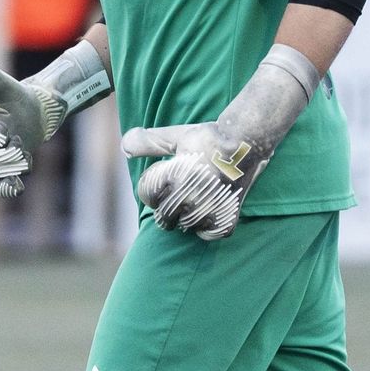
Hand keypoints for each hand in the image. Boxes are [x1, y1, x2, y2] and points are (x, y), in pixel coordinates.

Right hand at [0, 61, 66, 198]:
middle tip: (20, 140)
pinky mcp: (1, 172)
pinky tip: (18, 186)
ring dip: (11, 164)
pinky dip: (6, 188)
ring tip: (25, 153)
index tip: (4, 131)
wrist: (33, 113)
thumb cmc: (14, 96)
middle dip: (2, 151)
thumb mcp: (2, 85)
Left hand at [122, 121, 267, 239]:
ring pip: (185, 227)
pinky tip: (208, 213)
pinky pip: (209, 234)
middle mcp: (190, 194)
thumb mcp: (174, 136)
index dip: (152, 188)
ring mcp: (209, 208)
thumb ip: (147, 142)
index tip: (163, 182)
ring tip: (195, 201)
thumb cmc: (207, 137)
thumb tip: (123, 147)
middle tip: (177, 197)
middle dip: (165, 209)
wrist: (246, 141)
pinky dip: (207, 228)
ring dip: (186, 218)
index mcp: (174, 174)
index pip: (147, 194)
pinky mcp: (227, 217)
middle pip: (163, 218)